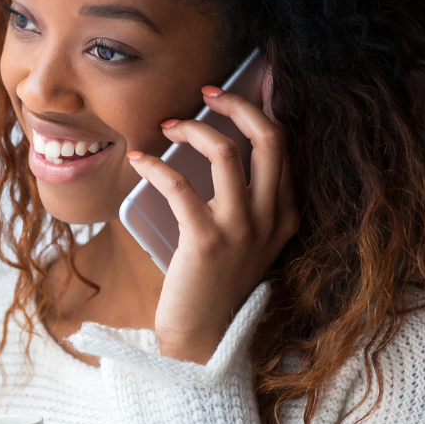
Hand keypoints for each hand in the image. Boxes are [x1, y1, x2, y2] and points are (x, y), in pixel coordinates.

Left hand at [127, 87, 298, 363]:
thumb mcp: (244, 242)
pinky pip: (179, 184)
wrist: (201, 340)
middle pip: (269, 138)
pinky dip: (155, 165)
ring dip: (194, 128)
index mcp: (285, 216)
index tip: (246, 83)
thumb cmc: (214, 285)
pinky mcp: (205, 241)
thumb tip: (212, 147)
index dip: (265, 107)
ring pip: (226, 152)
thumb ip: (241, 202)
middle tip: (208, 92)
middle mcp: (271, 219)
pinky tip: (139, 161)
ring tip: (169, 126)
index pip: (284, 146)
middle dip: (237, 103)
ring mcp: (241, 230)